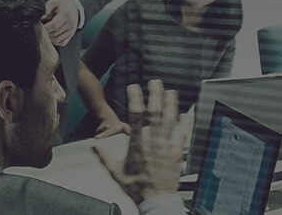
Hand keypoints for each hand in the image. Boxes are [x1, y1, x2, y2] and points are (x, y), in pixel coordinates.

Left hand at [43, 0, 77, 46]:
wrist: (73, 7)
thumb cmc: (62, 4)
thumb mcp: (54, 2)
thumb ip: (47, 8)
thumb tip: (41, 18)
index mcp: (66, 15)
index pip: (54, 25)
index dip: (45, 28)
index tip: (38, 26)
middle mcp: (70, 24)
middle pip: (54, 33)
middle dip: (45, 33)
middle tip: (39, 29)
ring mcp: (72, 31)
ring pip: (57, 39)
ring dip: (49, 38)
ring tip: (45, 32)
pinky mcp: (71, 35)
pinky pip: (62, 43)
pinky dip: (55, 41)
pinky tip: (51, 36)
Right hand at [93, 80, 184, 204]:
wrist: (154, 199)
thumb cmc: (136, 187)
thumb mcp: (116, 172)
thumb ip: (105, 157)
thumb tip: (95, 146)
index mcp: (137, 143)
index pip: (135, 115)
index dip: (135, 98)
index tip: (134, 87)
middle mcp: (152, 141)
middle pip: (154, 113)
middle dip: (155, 95)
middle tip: (155, 82)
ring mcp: (166, 145)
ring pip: (170, 120)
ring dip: (171, 104)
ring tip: (171, 92)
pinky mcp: (177, 152)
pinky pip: (182, 134)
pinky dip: (185, 123)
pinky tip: (187, 114)